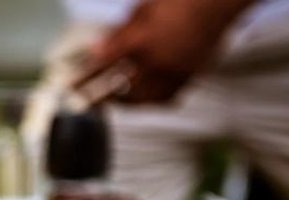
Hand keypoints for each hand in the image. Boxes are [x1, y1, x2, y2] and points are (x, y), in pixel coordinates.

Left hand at [74, 0, 252, 103]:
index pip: (103, 65)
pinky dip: (153, 98)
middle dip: (100, 97)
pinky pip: (167, 96)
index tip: (71, 85)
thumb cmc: (179, 0)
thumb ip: (119, 31)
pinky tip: (145, 98)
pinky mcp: (190, 76)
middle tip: (88, 101)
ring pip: (143, 98)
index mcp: (139, 42)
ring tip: (115, 100)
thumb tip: (99, 47)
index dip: (84, 77)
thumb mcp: (141, 11)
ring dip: (126, 101)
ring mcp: (174, 72)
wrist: (217, 3)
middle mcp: (155, 62)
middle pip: (120, 88)